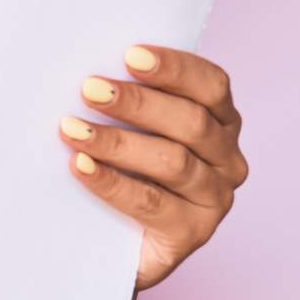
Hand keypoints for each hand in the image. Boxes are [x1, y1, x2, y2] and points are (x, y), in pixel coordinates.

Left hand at [57, 44, 247, 294]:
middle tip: (89, 89)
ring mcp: (215, 198)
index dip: (174, 68)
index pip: (211, 85)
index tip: (130, 54)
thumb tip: (92, 74)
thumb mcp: (132, 130)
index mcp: (221, 122)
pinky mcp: (192, 232)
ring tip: (72, 129)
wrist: (113, 245)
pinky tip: (80, 166)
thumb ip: (128, 103)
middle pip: (190, 122)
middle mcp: (228, 159)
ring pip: (172, 161)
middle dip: (137, 102)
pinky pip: (151, 202)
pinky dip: (111, 182)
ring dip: (117, 142)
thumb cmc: (122, 171)